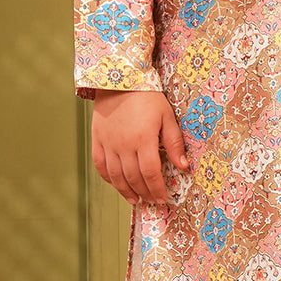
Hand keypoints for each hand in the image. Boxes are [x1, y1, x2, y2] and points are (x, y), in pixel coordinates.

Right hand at [91, 90, 187, 204]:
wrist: (120, 79)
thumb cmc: (147, 96)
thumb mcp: (167, 116)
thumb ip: (174, 142)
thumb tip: (183, 166)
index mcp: (143, 140)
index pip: (150, 173)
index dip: (157, 189)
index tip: (163, 199)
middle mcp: (124, 145)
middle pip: (134, 177)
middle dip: (144, 193)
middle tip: (151, 201)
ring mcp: (108, 143)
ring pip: (115, 176)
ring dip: (126, 191)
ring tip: (135, 200)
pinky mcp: (97, 139)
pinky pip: (100, 164)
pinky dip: (107, 178)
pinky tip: (116, 184)